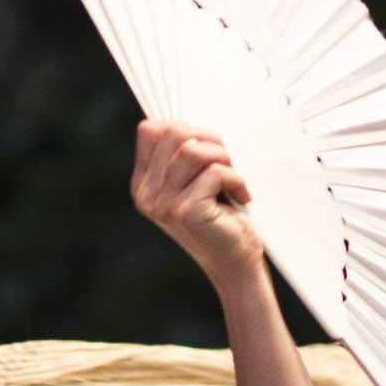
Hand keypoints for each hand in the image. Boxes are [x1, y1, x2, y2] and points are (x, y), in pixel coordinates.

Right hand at [133, 117, 271, 284]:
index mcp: (143, 184)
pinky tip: (242, 196)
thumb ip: (184, 155)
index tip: (209, 147)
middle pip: (172, 132)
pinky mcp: (186, 212)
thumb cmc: (222, 219)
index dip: (185, 127)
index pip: (149, 130)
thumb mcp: (196, 183)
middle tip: (228, 160)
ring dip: (224, 156)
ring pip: (193, 150)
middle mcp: (146, 194)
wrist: (235, 264)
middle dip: (209, 137)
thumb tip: (191, 120)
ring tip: (234, 177)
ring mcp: (163, 205)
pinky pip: (215, 172)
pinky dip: (236, 178)